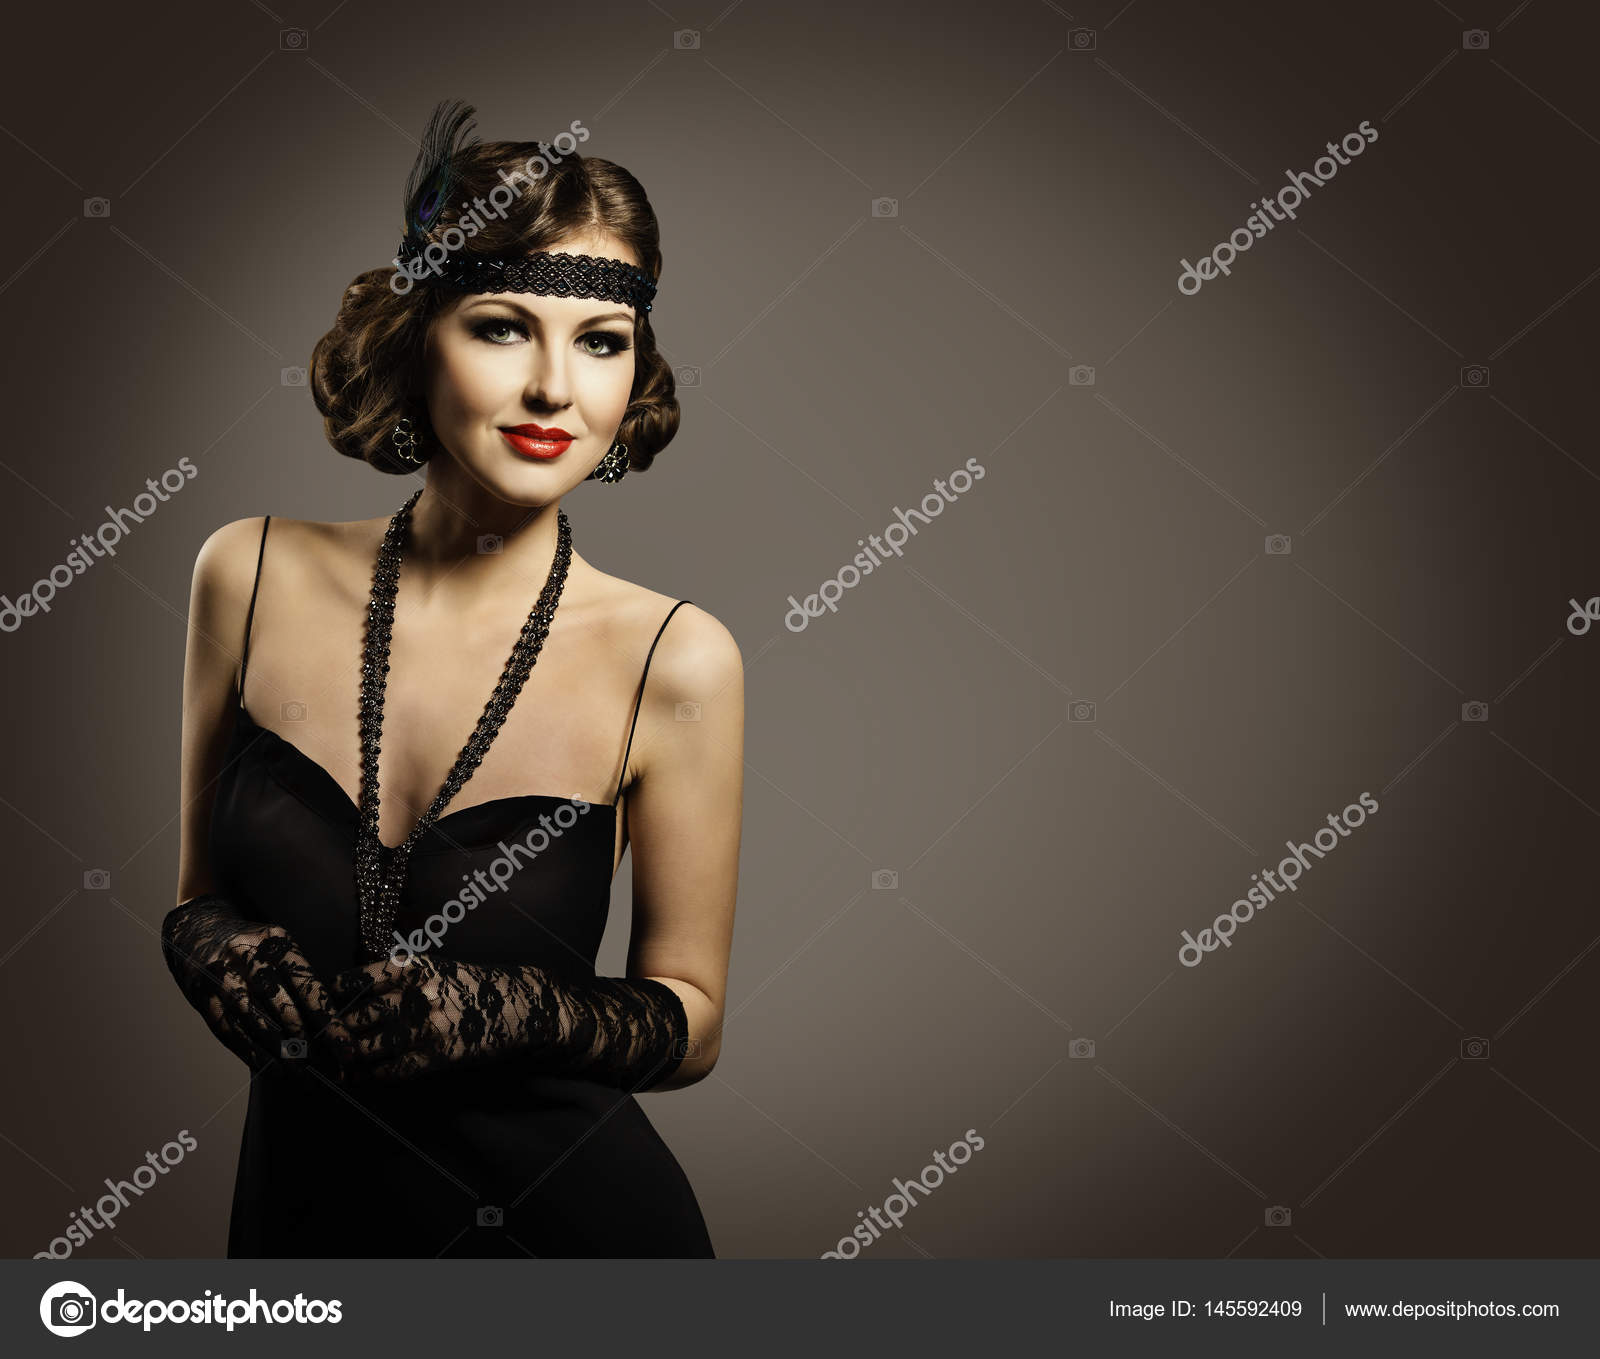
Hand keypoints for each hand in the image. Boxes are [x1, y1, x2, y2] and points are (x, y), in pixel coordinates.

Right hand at [162, 896, 351, 1075]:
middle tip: (324, 1068)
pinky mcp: (202, 996)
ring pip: (256, 1022)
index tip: (346, 1048)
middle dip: (305, 1042)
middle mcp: (248, 956)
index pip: (309, 986)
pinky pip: (231, 1031)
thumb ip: (300, 977)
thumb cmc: (252, 946)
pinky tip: (270, 1067)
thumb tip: (331, 1025)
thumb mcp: (278, 946)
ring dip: (279, 1053)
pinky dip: (252, 1053)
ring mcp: (222, 976)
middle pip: (283, 1006)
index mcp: (277, 941)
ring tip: (299, 1074)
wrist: (196, 930)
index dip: (329, 1021)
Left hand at [329, 953, 550, 1081]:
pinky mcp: (435, 1057)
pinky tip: (368, 1074)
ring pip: (363, 1048)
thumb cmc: (473, 987)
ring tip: (338, 1064)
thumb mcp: (435, 969)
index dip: (330, 1000)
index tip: (322, 1009)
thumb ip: (395, 979)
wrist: (521, 1006)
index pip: (350, 983)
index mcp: (410, 968)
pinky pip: (388, 1071)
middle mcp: (413, 995)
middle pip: (351, 1019)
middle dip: (334, 1035)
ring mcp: (423, 1027)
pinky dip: (372, 1076)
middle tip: (323, 1044)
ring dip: (348, 1060)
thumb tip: (347, 998)